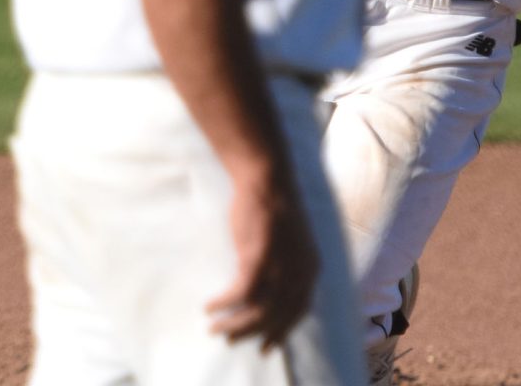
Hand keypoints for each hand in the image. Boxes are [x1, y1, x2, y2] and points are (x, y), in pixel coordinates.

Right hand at [206, 174, 318, 350]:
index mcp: (311, 267)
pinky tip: (210, 306)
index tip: (266, 345)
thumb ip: (288, 266)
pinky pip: (239, 295)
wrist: (266, 175)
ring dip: (233, 325)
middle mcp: (300, 271)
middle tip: (230, 341)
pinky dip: (223, 305)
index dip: (282, 331)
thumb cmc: (273, 204)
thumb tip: (273, 292)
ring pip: (256, 312)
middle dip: (251, 334)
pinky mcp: (258, 257)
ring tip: (215, 328)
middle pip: (276, 318)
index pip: (299, 311)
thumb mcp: (292, 240)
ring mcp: (280, 265)